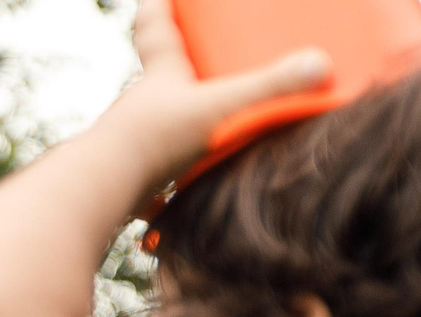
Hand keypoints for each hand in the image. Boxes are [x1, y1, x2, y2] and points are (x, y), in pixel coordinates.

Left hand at [113, 0, 332, 183]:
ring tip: (204, 125)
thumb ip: (271, 87)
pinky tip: (179, 193)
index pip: (154, 25)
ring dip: (175, 120)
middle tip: (199, 58)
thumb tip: (321, 64)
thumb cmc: (155, 139)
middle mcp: (141, 101)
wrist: (99, 191)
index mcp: (160, 73)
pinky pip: (152, 168)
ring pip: (155, 120)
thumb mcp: (220, 108)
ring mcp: (132, 139)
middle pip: (157, 73)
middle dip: (176, 64)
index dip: (158, 5)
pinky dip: (167, 173)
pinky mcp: (129, 175)